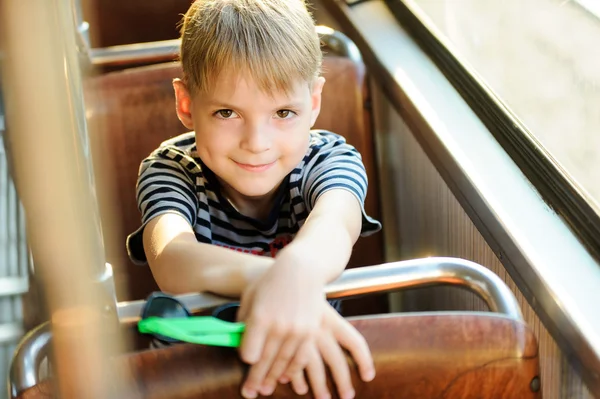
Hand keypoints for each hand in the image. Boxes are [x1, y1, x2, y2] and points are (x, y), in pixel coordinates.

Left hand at [237, 255, 324, 398]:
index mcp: (260, 317)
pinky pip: (300, 358)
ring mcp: (297, 331)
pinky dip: (292, 370)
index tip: (245, 359)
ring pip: (283, 363)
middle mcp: (279, 326)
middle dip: (256, 379)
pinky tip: (285, 378)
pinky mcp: (310, 332)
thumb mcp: (250, 296)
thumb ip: (243, 320)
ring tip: (265, 389)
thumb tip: (237, 340)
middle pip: (265, 362)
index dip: (246, 358)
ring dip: (273, 379)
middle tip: (250, 393)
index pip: (249, 352)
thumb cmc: (271, 281)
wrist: (302, 269)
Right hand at [276, 303, 374, 398]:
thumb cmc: (294, 294)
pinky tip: (299, 388)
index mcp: (330, 318)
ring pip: (315, 369)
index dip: (364, 360)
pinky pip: (293, 366)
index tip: (368, 376)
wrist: (268, 280)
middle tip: (347, 397)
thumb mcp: (316, 303)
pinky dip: (297, 379)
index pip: (354, 342)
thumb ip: (328, 321)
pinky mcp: (283, 341)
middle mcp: (319, 329)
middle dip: (343, 381)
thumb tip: (342, 339)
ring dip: (320, 386)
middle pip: (337, 361)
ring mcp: (301, 337)